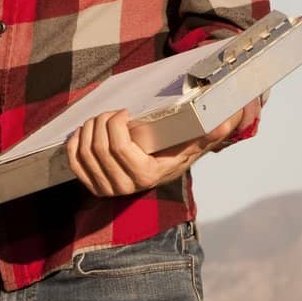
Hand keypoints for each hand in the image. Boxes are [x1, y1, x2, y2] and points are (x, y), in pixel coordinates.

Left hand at [64, 98, 260, 197]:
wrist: (162, 172)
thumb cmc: (176, 152)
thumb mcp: (193, 144)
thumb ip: (209, 133)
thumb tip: (226, 121)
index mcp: (146, 175)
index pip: (119, 148)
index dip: (115, 125)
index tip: (125, 112)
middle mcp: (124, 186)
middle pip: (99, 148)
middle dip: (101, 122)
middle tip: (113, 112)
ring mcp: (106, 188)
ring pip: (85, 153)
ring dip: (88, 128)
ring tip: (102, 118)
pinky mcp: (93, 185)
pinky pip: (75, 163)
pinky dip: (74, 143)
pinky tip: (84, 130)